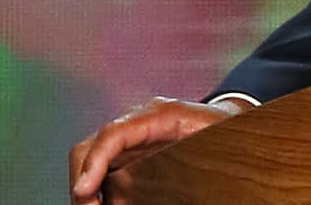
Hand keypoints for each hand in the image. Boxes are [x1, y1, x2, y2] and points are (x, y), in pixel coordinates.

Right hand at [69, 96, 243, 203]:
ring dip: (87, 188)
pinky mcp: (128, 150)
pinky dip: (98, 189)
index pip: (114, 133)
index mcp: (161, 114)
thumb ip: (196, 154)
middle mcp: (138, 121)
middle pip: (91, 147)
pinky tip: (107, 204)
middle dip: (81, 182)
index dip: (95, 162)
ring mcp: (130, 135)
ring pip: (91, 159)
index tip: (83, 191)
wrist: (228, 117)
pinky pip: (103, 168)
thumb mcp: (216, 138)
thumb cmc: (225, 129)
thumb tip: (172, 187)